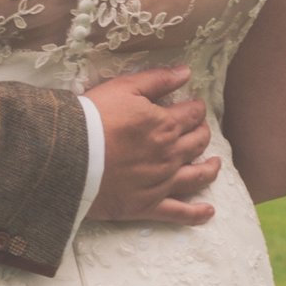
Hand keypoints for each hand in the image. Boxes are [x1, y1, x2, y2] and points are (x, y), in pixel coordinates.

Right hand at [84, 65, 219, 227]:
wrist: (70, 157)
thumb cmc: (93, 118)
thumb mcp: (124, 88)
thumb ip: (157, 80)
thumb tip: (185, 72)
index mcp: (166, 125)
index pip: (192, 114)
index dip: (196, 108)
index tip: (194, 106)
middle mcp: (170, 155)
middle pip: (198, 142)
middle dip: (202, 133)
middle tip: (200, 129)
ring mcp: (162, 182)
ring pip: (197, 176)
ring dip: (210, 169)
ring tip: (215, 164)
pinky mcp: (148, 206)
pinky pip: (179, 213)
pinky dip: (197, 213)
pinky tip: (209, 211)